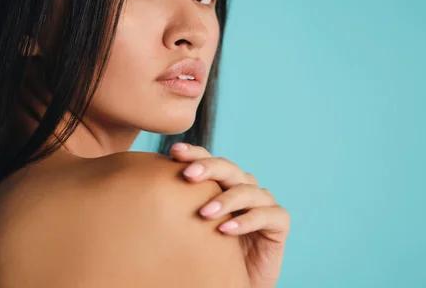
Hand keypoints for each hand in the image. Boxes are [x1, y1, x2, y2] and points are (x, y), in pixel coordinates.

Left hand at [170, 143, 289, 287]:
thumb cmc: (210, 254)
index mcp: (223, 183)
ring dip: (226, 200)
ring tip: (205, 213)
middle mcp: (244, 188)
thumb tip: (146, 188)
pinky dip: (246, 221)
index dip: (195, 153)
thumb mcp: (192, 228)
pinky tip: (225, 230)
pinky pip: (266, 215)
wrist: (235, 284)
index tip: (174, 151)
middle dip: (208, 168)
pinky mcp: (279, 223)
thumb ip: (181, 205)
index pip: (210, 161)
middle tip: (188, 175)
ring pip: (247, 190)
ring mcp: (263, 203)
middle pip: (229, 168)